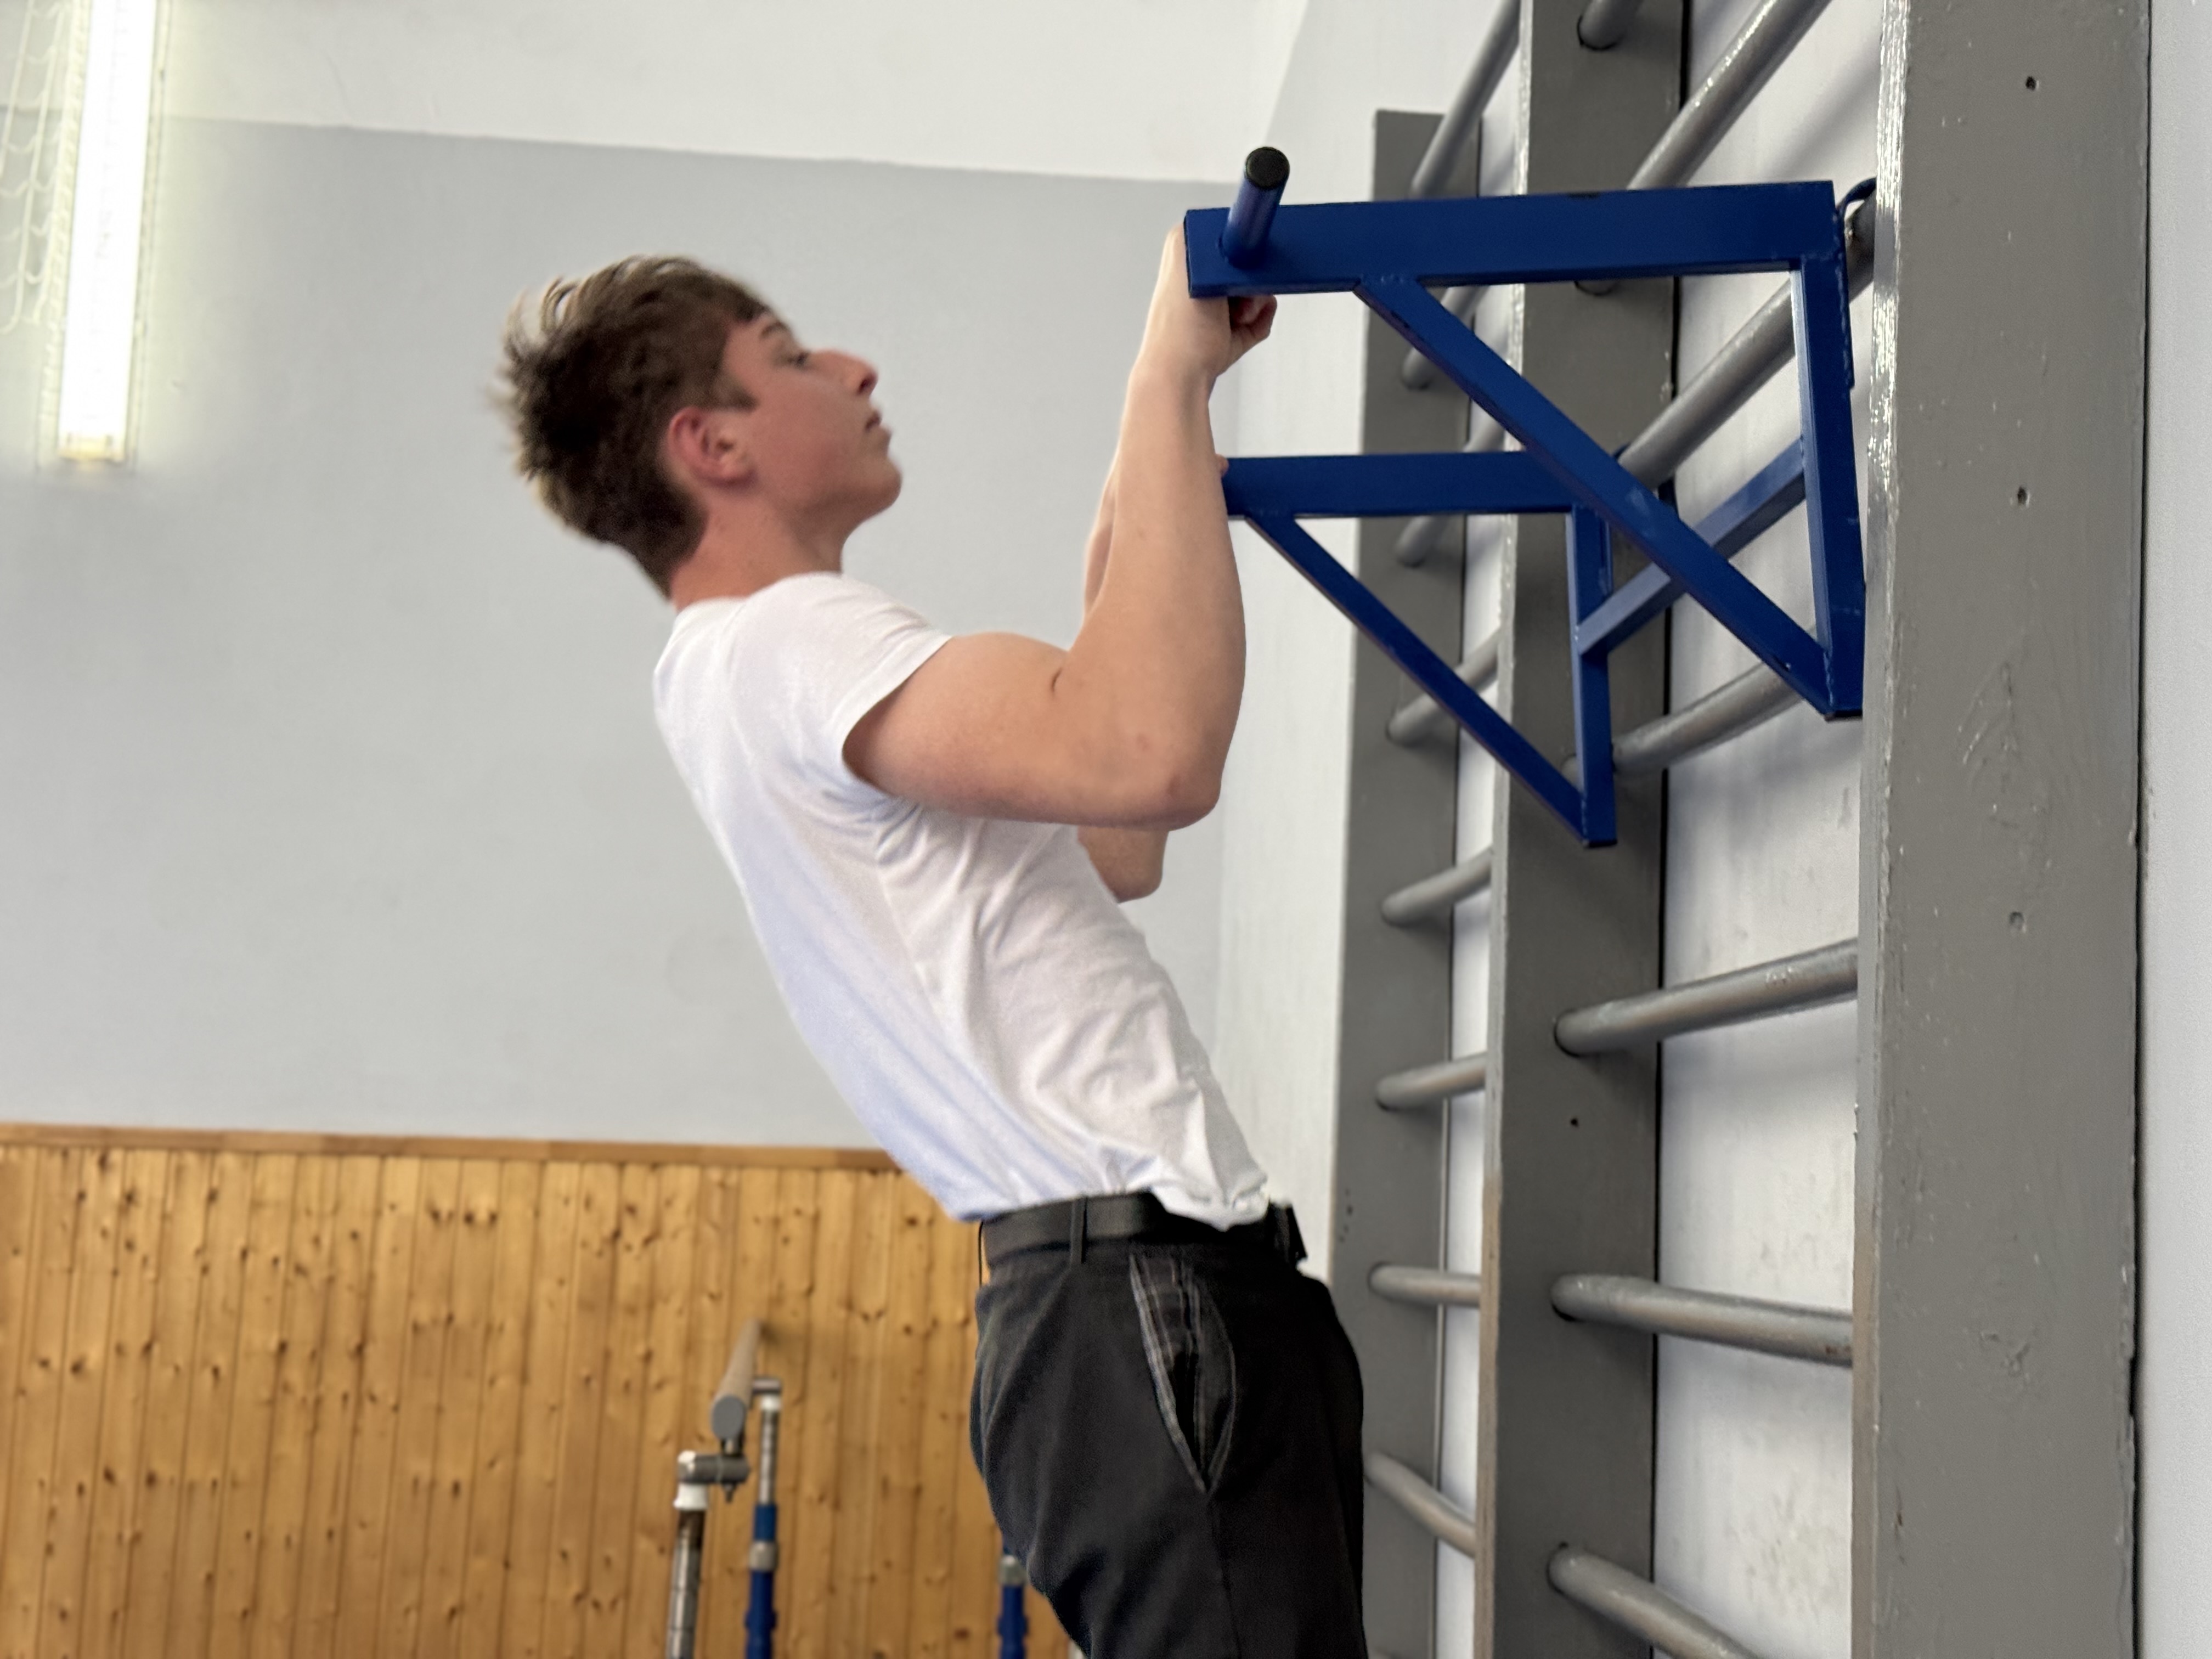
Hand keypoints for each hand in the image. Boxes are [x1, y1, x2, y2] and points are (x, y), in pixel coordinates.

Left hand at [1133, 225, 1277, 387]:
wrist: (1180, 378)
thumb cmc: (1179, 331)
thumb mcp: (1200, 270)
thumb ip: (1220, 245)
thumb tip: (1244, 223)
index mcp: (1188, 252)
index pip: (1232, 232)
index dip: (1244, 249)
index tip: (1246, 264)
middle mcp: (1202, 273)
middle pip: (1250, 262)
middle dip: (1252, 284)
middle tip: (1238, 299)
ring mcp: (1219, 300)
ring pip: (1259, 288)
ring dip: (1255, 307)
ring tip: (1235, 320)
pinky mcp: (1232, 324)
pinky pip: (1262, 314)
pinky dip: (1258, 324)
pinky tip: (1240, 332)